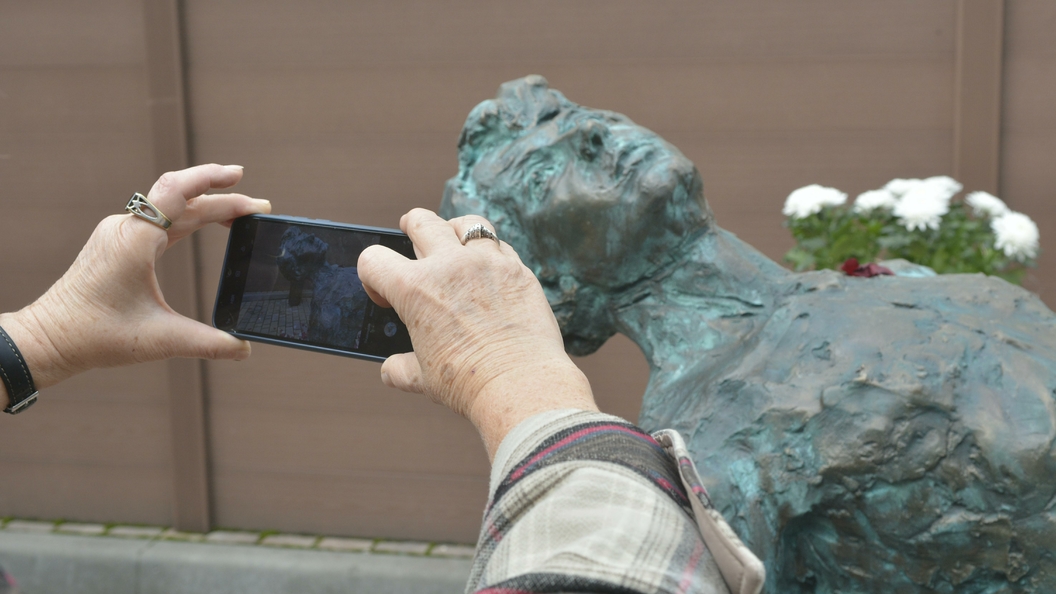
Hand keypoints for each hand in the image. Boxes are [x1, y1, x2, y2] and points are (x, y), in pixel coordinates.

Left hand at [0, 164, 270, 398]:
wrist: (49, 339)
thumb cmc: (94, 336)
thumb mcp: (159, 340)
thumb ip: (208, 343)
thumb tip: (244, 349)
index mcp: (134, 241)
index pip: (176, 191)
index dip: (210, 178)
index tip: (240, 176)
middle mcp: (126, 230)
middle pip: (183, 200)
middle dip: (224, 201)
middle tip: (260, 208)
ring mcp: (120, 235)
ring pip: (172, 208)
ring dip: (207, 207)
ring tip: (240, 215)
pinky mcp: (118, 244)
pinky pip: (159, 219)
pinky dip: (188, 217)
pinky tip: (203, 224)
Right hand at [358, 208, 596, 458]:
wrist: (520, 384)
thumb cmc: (468, 384)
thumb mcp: (423, 379)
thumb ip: (401, 369)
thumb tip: (390, 371)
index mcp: (414, 289)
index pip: (373, 259)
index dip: (371, 275)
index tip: (385, 294)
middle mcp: (448, 265)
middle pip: (420, 221)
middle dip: (410, 226)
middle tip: (410, 232)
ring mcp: (486, 262)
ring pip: (467, 224)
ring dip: (454, 230)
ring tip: (454, 242)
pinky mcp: (517, 270)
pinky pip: (500, 246)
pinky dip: (491, 253)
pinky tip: (490, 270)